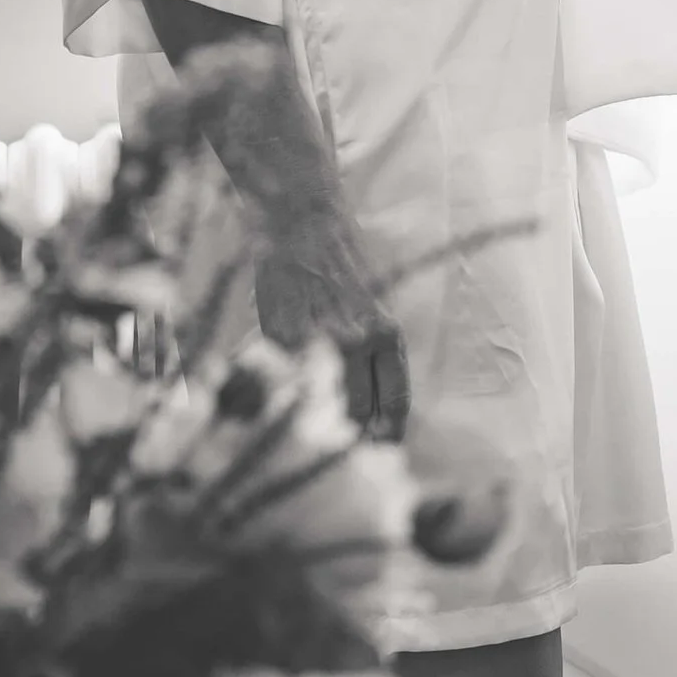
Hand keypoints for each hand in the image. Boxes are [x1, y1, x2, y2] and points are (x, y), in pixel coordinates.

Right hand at [253, 216, 410, 437]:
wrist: (303, 225)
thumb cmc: (341, 265)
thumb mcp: (373, 308)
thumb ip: (374, 354)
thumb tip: (368, 407)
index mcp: (386, 333)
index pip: (395, 401)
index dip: (389, 433)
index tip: (383, 451)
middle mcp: (356, 341)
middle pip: (357, 413)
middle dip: (351, 436)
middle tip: (344, 448)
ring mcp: (317, 341)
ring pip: (320, 404)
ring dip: (317, 420)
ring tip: (313, 428)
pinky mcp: (281, 339)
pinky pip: (285, 379)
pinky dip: (284, 390)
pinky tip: (281, 389)